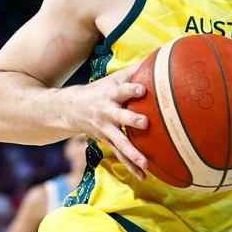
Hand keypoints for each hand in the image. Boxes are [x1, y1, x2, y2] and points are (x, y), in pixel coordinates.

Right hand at [74, 63, 148, 179]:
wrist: (71, 109)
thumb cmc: (101, 90)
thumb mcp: (114, 78)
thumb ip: (135, 70)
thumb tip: (160, 56)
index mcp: (111, 94)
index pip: (122, 90)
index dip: (131, 89)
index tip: (142, 89)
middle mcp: (107, 112)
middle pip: (120, 117)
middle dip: (132, 120)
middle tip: (145, 122)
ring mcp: (106, 129)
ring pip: (120, 142)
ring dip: (133, 153)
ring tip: (146, 163)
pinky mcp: (107, 141)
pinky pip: (120, 155)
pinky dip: (130, 166)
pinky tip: (143, 176)